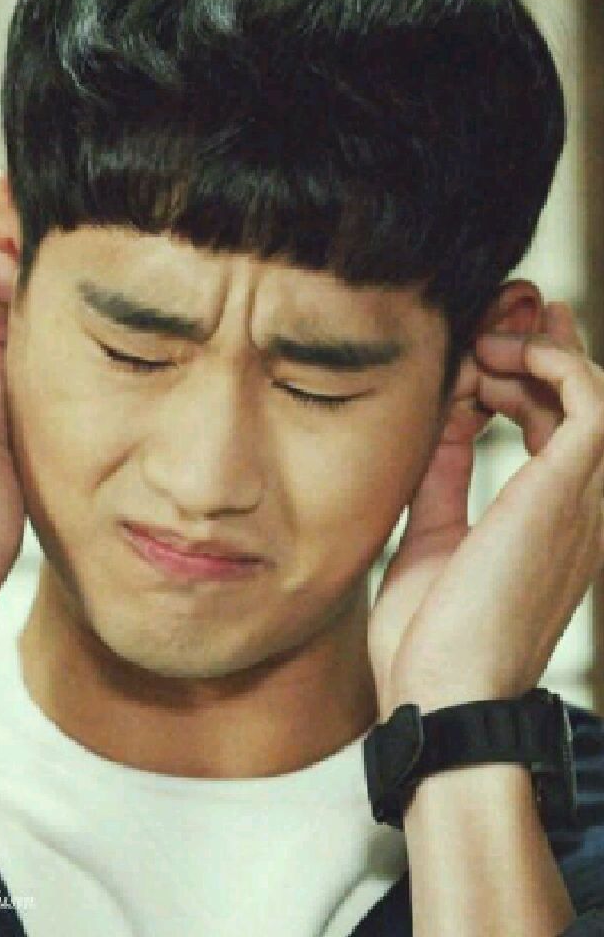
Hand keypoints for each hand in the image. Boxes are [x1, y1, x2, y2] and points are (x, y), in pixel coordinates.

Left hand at [368, 301, 603, 716]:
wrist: (438, 693)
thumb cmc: (430, 637)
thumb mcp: (431, 535)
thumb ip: (441, 476)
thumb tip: (440, 418)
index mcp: (548, 521)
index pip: (553, 428)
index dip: (520, 380)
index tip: (474, 352)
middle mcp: (579, 506)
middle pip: (578, 401)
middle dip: (536, 350)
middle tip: (487, 325)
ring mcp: (583, 499)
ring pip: (589, 390)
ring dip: (534, 353)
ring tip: (478, 345)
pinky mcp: (571, 492)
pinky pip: (590, 401)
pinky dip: (553, 363)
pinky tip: (497, 355)